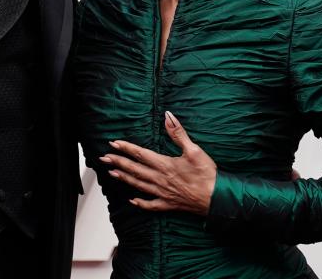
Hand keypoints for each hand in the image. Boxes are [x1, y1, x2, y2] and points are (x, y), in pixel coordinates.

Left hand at [100, 110, 216, 214]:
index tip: (113, 143)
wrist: (217, 199)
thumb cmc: (207, 175)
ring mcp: (163, 193)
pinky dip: (140, 203)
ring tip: (111, 173)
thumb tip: (168, 116)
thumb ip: (178, 133)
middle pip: (135, 169)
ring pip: (138, 185)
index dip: (126, 148)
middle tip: (104, 158)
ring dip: (124, 178)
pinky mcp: (169, 205)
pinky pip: (151, 205)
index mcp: (165, 165)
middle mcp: (160, 179)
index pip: (140, 154)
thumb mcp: (194, 149)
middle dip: (118, 162)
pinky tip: (132, 201)